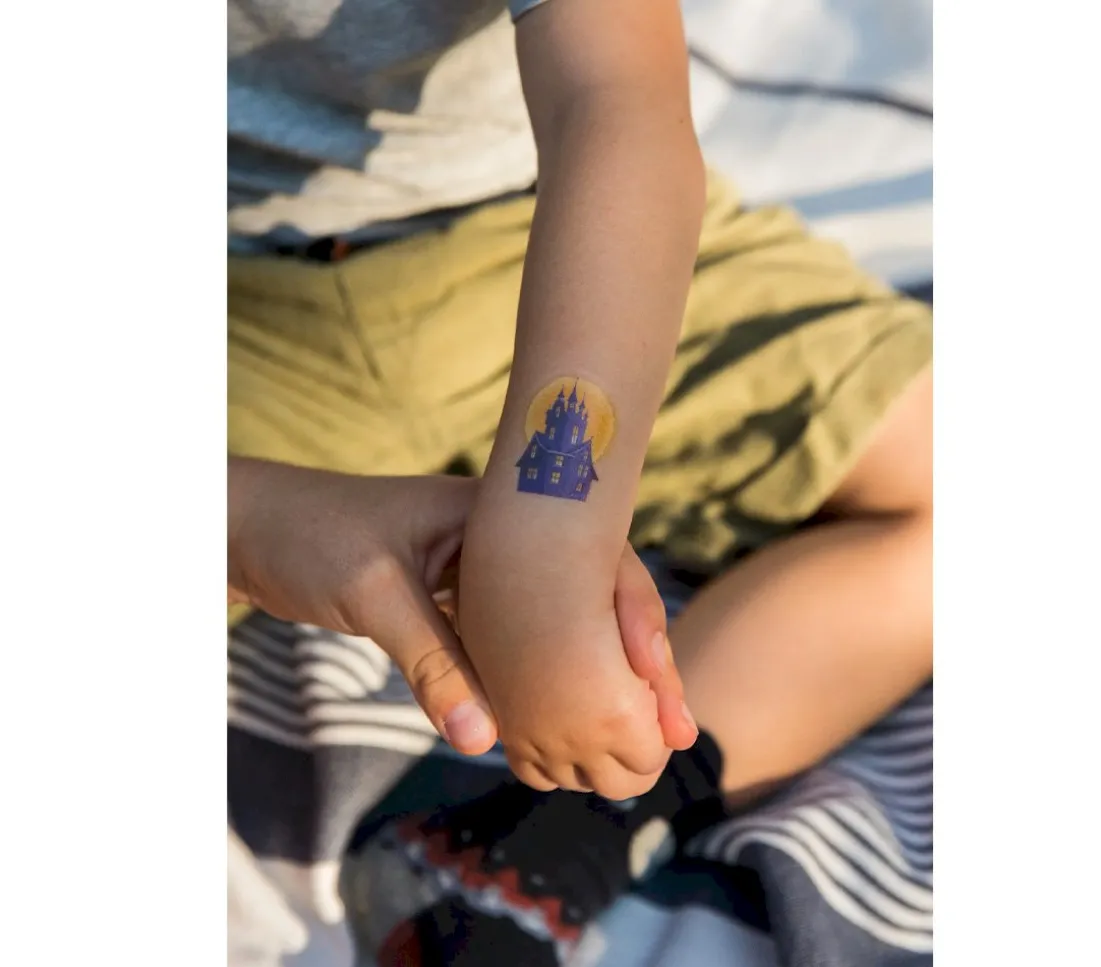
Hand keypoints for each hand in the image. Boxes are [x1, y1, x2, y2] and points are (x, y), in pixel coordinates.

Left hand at [227, 460, 693, 761]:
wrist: (249, 527)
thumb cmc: (311, 536)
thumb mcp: (375, 591)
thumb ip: (430, 663)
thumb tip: (485, 741)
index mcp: (497, 514)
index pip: (588, 562)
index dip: (632, 624)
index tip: (657, 682)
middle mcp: (503, 542)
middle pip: (587, 603)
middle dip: (630, 663)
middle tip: (669, 727)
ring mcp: (482, 573)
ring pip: (554, 630)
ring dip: (591, 678)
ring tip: (636, 732)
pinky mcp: (455, 603)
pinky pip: (511, 646)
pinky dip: (537, 681)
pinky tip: (563, 720)